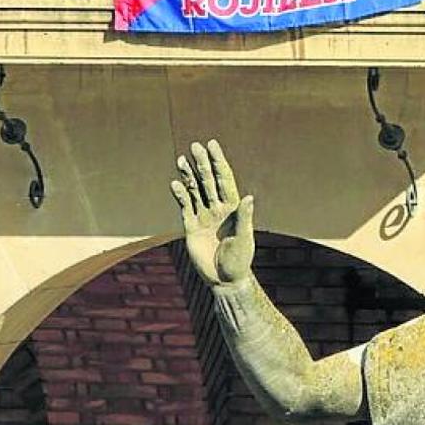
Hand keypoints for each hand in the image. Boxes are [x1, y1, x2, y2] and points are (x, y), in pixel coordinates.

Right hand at [171, 140, 254, 286]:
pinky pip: (185, 207)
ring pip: (195, 191)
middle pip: (208, 181)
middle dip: (202, 163)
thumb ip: (244, 217)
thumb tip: (249, 196)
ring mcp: (204, 216)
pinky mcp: (191, 227)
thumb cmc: (240, 260)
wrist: (224, 279)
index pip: (224, 179)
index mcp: (232, 207)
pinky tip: (175, 184)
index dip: (219, 162)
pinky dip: (180, 195)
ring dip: (188, 176)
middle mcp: (218, 208)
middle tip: (195, 146)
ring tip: (181, 159)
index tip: (213, 145)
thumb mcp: (244, 238)